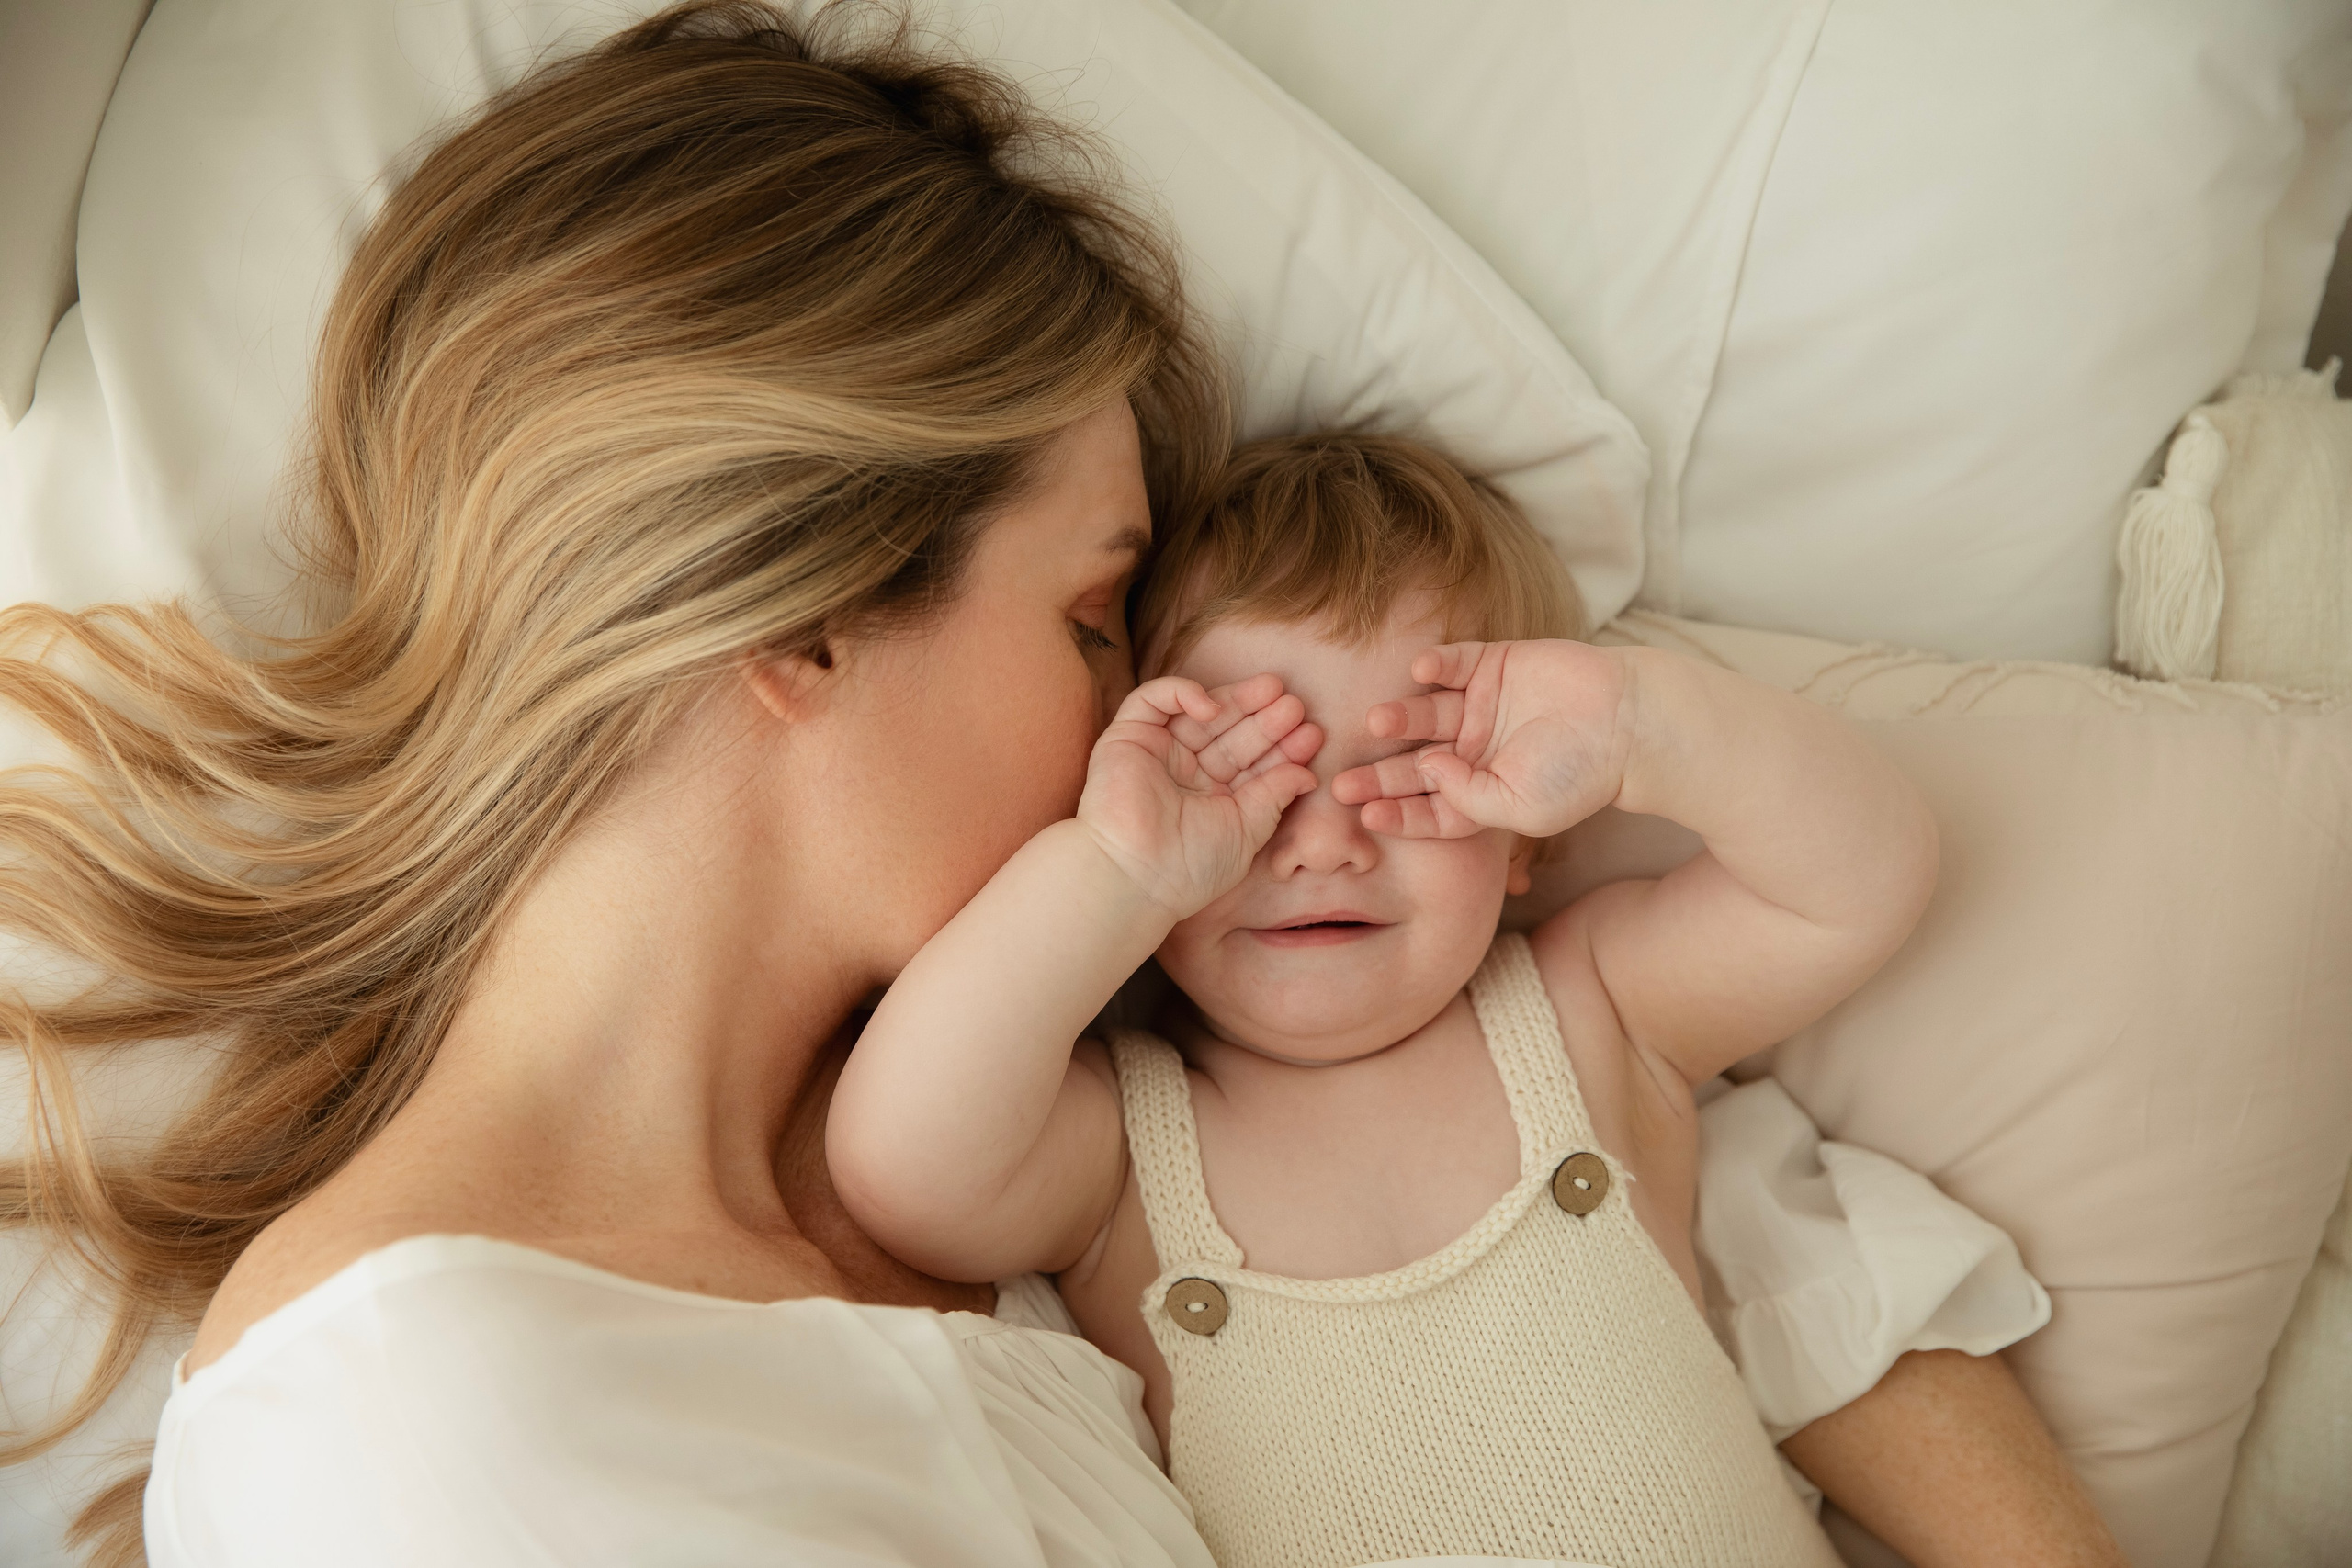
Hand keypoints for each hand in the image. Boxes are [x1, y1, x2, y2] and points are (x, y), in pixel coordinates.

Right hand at [1079, 674, 1320, 915]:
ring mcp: (1158, 752)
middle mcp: (1187, 773)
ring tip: (1274, 693)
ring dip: (1237, 701)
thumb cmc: (1191, 867)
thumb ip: (1274, 796)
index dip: (1282, 748)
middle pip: (1231, 733)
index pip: (1252, 762)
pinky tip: (1213, 708)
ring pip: (1200, 713)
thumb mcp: (1246, 830)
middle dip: (1264, 719)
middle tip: (1296, 706)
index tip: (1312, 736)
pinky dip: (1183, 693)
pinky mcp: (1127, 736)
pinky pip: (1153, 699)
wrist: (1136, 876)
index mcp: (1214, 798)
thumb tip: (1307, 774)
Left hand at [1331, 640, 1631, 838]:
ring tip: (1377, 721)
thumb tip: (1429, 771)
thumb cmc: (1582, 774)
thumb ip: (1469, 799)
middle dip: (1379, 773)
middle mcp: (1473, 751)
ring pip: (1426, 713)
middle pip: (1414, 764)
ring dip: (1400, 717)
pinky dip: (1435, 665)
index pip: (1428, 809)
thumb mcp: (1522, 808)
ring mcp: (1481, 707)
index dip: (1397, 813)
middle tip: (1339, 781)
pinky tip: (1419, 672)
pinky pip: (1454, 664)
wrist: (1631, 721)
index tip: (1365, 815)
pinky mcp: (1494, 665)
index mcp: (1480, 793)